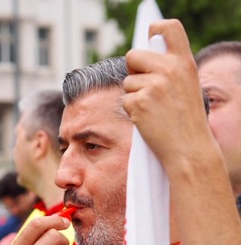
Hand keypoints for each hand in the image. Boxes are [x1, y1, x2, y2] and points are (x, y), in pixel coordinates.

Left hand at [122, 19, 218, 174]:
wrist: (188, 148)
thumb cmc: (185, 119)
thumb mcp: (185, 86)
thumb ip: (169, 69)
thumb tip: (140, 58)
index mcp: (184, 62)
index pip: (169, 29)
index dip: (155, 28)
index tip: (150, 33)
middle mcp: (169, 69)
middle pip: (133, 56)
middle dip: (133, 70)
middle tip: (145, 87)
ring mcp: (153, 85)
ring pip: (127, 82)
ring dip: (134, 94)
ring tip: (153, 108)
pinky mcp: (139, 102)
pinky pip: (125, 100)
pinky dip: (132, 110)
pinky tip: (148, 118)